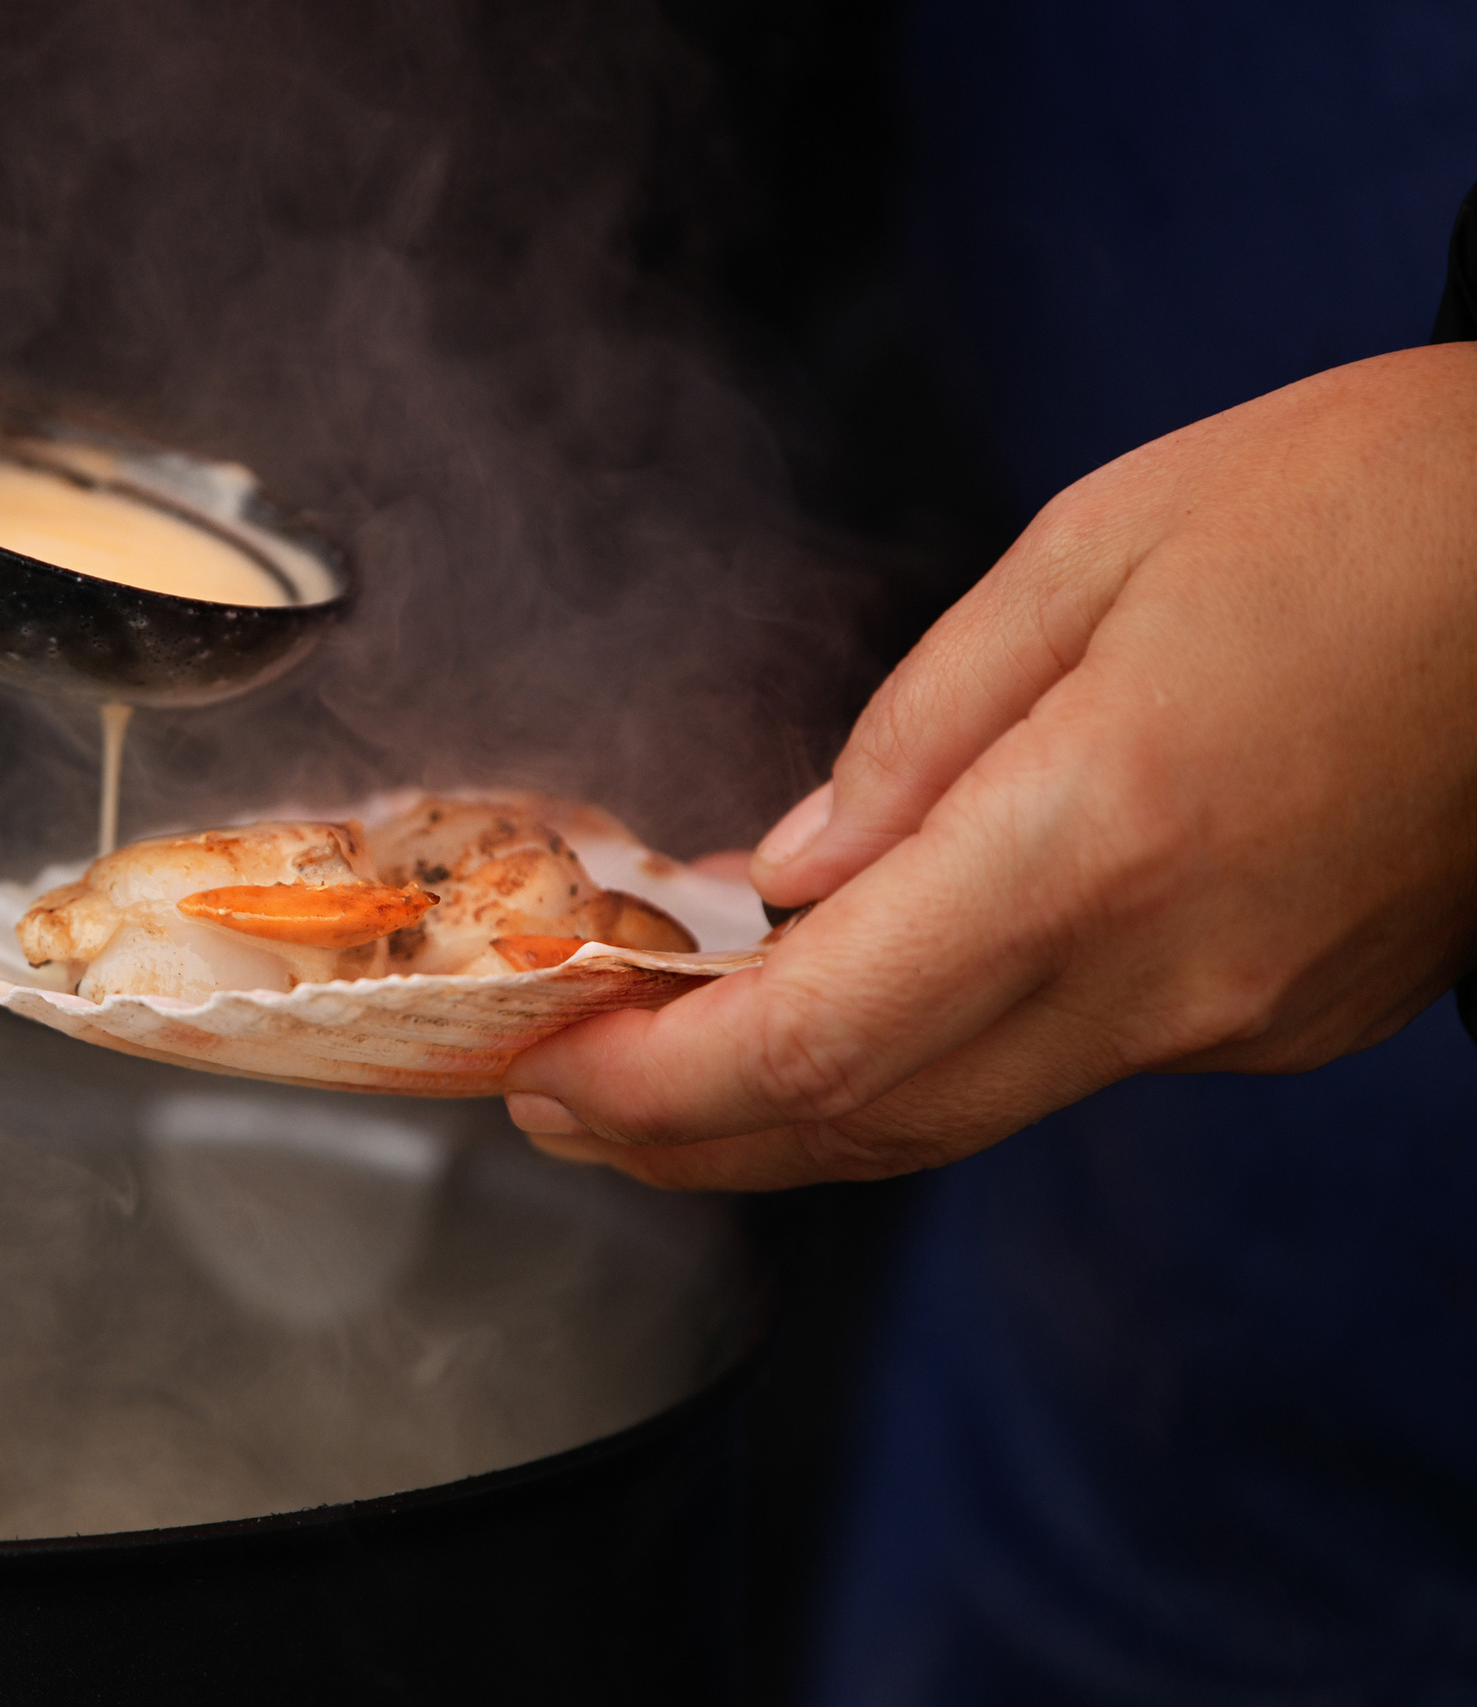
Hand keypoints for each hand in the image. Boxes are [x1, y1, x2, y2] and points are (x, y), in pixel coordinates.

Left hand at [506, 344, 1476, 1189]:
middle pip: (868, 1119)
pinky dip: (925, 1056)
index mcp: (1098, 836)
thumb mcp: (1098, 546)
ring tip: (656, 1080)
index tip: (541, 1068)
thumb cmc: (1373, 504)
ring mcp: (1241, 1017)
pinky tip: (849, 1002)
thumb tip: (786, 865)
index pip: (814, 1036)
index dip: (651, 1081)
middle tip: (554, 1101)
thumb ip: (918, 727)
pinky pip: (1062, 1064)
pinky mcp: (1287, 1018)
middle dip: (683, 1132)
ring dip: (788, 1117)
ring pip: (959, 1114)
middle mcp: (1170, 970)